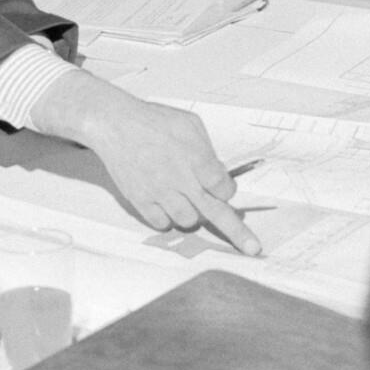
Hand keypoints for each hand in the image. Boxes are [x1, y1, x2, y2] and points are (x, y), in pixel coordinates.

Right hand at [44, 71, 256, 252]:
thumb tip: (218, 176)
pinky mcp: (141, 201)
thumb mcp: (191, 125)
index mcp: (197, 158)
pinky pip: (162, 224)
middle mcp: (181, 180)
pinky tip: (164, 201)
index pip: (225, 189)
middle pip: (216, 213)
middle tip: (253, 249)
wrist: (115, 124)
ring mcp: (160, 193)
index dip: (226, 190)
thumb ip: (208, 152)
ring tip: (182, 196)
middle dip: (238, 233)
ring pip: (188, 221)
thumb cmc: (154, 120)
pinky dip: (167, 218)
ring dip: (192, 214)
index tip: (221, 187)